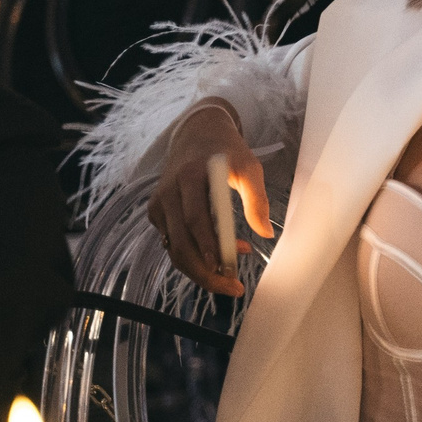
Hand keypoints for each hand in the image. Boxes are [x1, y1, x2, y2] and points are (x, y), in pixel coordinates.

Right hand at [147, 102, 272, 295]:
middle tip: (232, 287)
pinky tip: (218, 257)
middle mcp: (169, 193)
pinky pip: (171, 243)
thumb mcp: (250, 167)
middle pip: (181, 242)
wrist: (198, 134)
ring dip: (200, 269)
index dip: (209, 246)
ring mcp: (159, 204)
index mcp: (190, 177)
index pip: (196, 219)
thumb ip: (257, 199)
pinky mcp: (157, 212)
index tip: (226, 267)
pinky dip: (193, 257)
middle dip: (205, 271)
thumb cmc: (227, 151)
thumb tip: (265, 233)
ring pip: (174, 249)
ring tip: (230, 277)